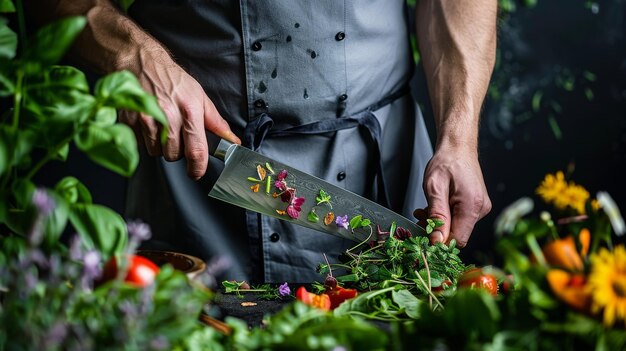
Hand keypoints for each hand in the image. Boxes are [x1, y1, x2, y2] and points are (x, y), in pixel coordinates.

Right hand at [119, 51, 239, 179]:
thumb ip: (216, 123)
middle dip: (177, 151)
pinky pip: (141, 144)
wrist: (142, 63)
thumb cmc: (174, 81)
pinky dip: (146, 139)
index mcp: (189, 110)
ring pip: (156, 152)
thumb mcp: (200, 97)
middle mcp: (168, 115)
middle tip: (176, 133)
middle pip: (174, 155)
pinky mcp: (130, 121)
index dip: (197, 168)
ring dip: (160, 146)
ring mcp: (146, 119)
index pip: (196, 150)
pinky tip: (148, 122)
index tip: (196, 173)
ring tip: (162, 125)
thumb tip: (233, 141)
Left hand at [414, 145, 490, 246]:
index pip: (458, 239)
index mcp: (472, 206)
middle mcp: (480, 209)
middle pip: (456, 234)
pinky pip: (459, 219)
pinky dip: (445, 216)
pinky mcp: (476, 207)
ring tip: (425, 209)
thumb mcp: (434, 188)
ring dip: (438, 222)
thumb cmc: (446, 162)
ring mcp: (480, 208)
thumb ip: (436, 215)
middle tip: (420, 216)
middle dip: (436, 229)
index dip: (439, 241)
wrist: (457, 148)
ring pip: (456, 227)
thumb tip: (436, 240)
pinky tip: (434, 207)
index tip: (423, 233)